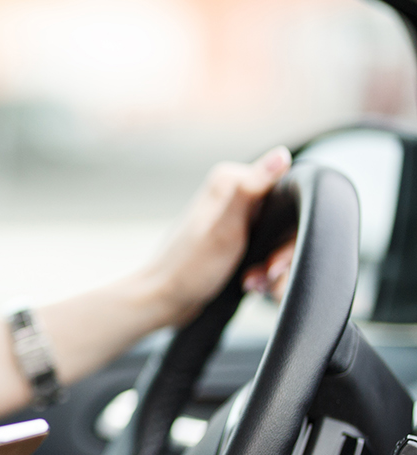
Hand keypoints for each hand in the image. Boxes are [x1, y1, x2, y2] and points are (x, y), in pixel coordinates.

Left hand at [147, 146, 292, 325]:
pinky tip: (251, 283)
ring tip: (253, 282)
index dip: (290, 230)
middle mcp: (233, 195)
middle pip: (285, 222)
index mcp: (230, 181)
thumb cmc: (188, 266)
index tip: (274, 258)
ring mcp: (235, 219)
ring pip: (279, 242)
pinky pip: (267, 254)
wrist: (164, 299)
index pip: (288, 193)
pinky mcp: (236, 240)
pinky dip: (264, 272)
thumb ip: (251, 190)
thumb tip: (281, 155)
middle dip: (281, 256)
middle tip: (266, 274)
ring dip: (273, 269)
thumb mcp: (224, 228)